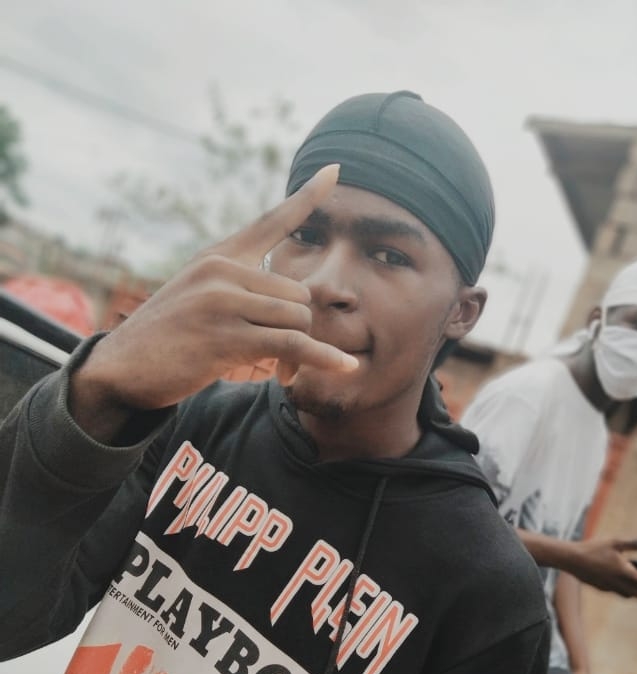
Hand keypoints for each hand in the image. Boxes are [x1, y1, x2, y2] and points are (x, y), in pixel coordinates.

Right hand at [71, 165, 357, 438]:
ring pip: (298, 318)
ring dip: (297, 351)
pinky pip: (291, 344)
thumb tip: (296, 298)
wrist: (121, 369)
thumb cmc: (169, 336)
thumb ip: (241, 286)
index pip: (272, 221)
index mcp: (219, 256)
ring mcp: (222, 301)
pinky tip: (346, 367)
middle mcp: (222, 270)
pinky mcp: (225, 337)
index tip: (335, 170)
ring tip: (279, 370)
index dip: (307, 197)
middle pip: (299, 293)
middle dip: (298, 328)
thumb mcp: (199, 296)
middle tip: (283, 358)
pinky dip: (321, 358)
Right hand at [567, 537, 636, 597]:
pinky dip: (625, 588)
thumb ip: (636, 544)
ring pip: (629, 595)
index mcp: (625, 573)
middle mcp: (619, 584)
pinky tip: (623, 579)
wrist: (571, 559)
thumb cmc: (594, 548)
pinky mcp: (602, 588)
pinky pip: (618, 592)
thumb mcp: (616, 542)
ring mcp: (610, 588)